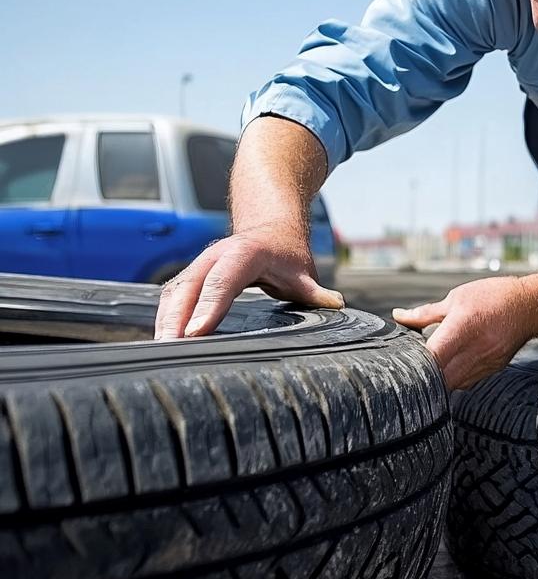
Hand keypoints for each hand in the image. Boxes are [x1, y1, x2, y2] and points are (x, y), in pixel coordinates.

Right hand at [154, 223, 343, 339]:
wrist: (270, 227)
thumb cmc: (285, 252)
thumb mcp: (302, 271)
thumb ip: (316, 291)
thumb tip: (336, 303)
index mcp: (244, 254)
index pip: (223, 282)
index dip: (209, 306)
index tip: (196, 332)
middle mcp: (216, 256)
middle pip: (190, 288)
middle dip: (176, 319)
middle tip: (170, 349)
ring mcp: (200, 264)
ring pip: (175, 292)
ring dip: (165, 320)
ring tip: (161, 351)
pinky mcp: (191, 275)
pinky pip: (173, 296)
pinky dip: (165, 316)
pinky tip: (162, 340)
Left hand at [393, 276, 537, 390]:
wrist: (531, 305)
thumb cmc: (495, 297)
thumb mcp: (456, 298)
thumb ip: (426, 313)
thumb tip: (400, 316)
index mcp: (462, 328)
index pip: (432, 358)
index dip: (414, 364)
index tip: (403, 363)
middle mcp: (475, 350)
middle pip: (441, 379)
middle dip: (424, 378)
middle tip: (413, 371)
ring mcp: (486, 363)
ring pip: (453, 385)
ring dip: (439, 380)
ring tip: (431, 369)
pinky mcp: (493, 370)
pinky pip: (467, 381)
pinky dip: (455, 377)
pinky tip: (452, 366)